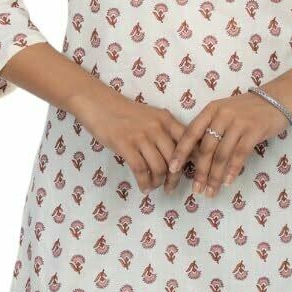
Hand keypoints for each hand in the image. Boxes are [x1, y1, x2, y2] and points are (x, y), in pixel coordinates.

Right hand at [73, 86, 187, 192]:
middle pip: (175, 160)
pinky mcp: (125, 145)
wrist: (98, 103)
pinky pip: (141, 170)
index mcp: (167, 119)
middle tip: (170, 187)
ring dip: (159, 182)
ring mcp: (141, 136)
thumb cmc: (124, 112)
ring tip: (154, 186)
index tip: (193, 174)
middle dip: (175, 178)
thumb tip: (178, 156)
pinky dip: (144, 183)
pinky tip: (144, 188)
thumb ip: (165, 132)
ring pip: (159, 167)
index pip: (188, 143)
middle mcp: (157, 127)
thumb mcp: (151, 116)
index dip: (194, 161)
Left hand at [164, 91, 289, 196]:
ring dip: (215, 176)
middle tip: (196, 189)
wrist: (277, 98)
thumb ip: (211, 130)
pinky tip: (227, 182)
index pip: (190, 133)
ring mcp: (238, 122)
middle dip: (200, 172)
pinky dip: (232, 170)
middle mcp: (221, 115)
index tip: (172, 168)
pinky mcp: (254, 130)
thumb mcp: (224, 113)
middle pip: (206, 148)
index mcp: (210, 110)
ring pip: (221, 154)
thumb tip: (195, 157)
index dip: (180, 152)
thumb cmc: (247, 110)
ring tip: (211, 191)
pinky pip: (239, 154)